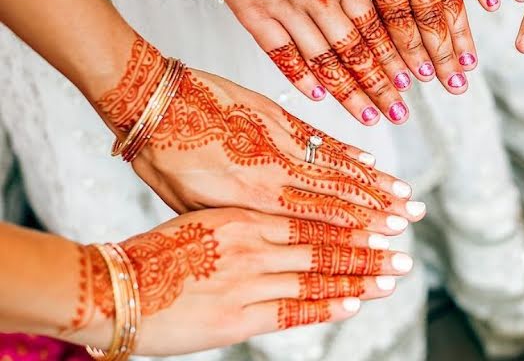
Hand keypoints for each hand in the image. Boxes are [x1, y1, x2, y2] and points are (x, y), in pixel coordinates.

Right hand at [75, 208, 413, 354]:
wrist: (111, 288)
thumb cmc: (154, 252)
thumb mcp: (205, 218)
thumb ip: (246, 219)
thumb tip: (281, 219)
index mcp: (245, 214)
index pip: (312, 215)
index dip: (352, 217)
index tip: (383, 217)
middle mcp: (252, 242)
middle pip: (323, 243)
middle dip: (369, 246)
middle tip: (404, 245)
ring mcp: (246, 280)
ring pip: (315, 274)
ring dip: (359, 275)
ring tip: (393, 272)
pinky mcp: (236, 317)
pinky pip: (290, 309)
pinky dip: (325, 303)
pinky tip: (354, 300)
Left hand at [96, 37, 425, 233]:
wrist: (150, 100)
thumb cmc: (161, 156)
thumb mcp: (191, 205)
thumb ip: (236, 220)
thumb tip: (264, 234)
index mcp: (250, 198)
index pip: (314, 220)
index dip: (354, 231)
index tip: (384, 240)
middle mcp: (273, 169)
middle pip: (336, 193)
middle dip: (378, 208)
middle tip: (411, 216)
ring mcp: (278, 138)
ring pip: (334, 165)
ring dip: (372, 180)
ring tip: (402, 192)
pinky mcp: (276, 114)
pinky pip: (319, 137)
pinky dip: (346, 150)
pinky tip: (368, 160)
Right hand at [199, 0, 410, 125]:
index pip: (377, 26)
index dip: (395, 56)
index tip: (410, 78)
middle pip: (358, 50)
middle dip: (382, 84)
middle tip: (401, 110)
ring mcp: (286, 7)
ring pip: (326, 59)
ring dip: (350, 90)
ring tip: (372, 116)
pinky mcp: (252, 12)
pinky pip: (281, 52)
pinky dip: (301, 76)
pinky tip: (319, 96)